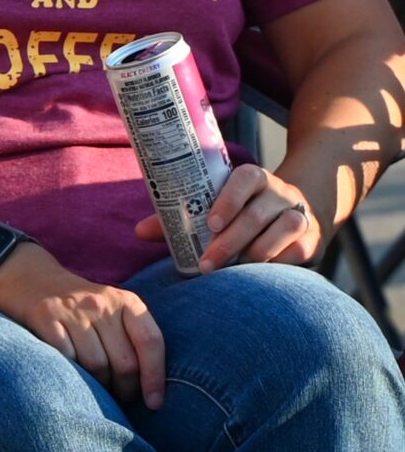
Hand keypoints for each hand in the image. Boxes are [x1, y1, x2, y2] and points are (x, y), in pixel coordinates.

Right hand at [0, 243, 166, 407]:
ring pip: (97, 365)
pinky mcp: (46, 317)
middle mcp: (101, 303)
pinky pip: (67, 358)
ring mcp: (72, 310)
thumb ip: (132, 337)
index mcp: (126, 301)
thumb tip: (151, 386)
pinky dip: (73, 373)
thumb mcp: (112, 310)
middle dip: (125, 388)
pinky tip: (73, 376)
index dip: (155, 377)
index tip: (154, 403)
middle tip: (119, 396)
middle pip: (124, 361)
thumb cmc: (80, 306)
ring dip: (99, 387)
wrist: (30, 278)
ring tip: (97, 388)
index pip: (150, 341)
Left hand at [135, 162, 319, 268]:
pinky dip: (279, 262)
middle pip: (259, 213)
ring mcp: (299, 214)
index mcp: (253, 178)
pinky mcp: (312, 238)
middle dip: (231, 241)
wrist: (292, 213)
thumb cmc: (238, 212)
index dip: (229, 199)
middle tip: (206, 264)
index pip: (246, 178)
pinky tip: (260, 273)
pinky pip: (299, 250)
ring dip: (258, 252)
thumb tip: (139, 231)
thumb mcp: (213, 207)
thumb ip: (179, 219)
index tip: (210, 224)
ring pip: (286, 228)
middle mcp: (279, 192)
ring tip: (234, 270)